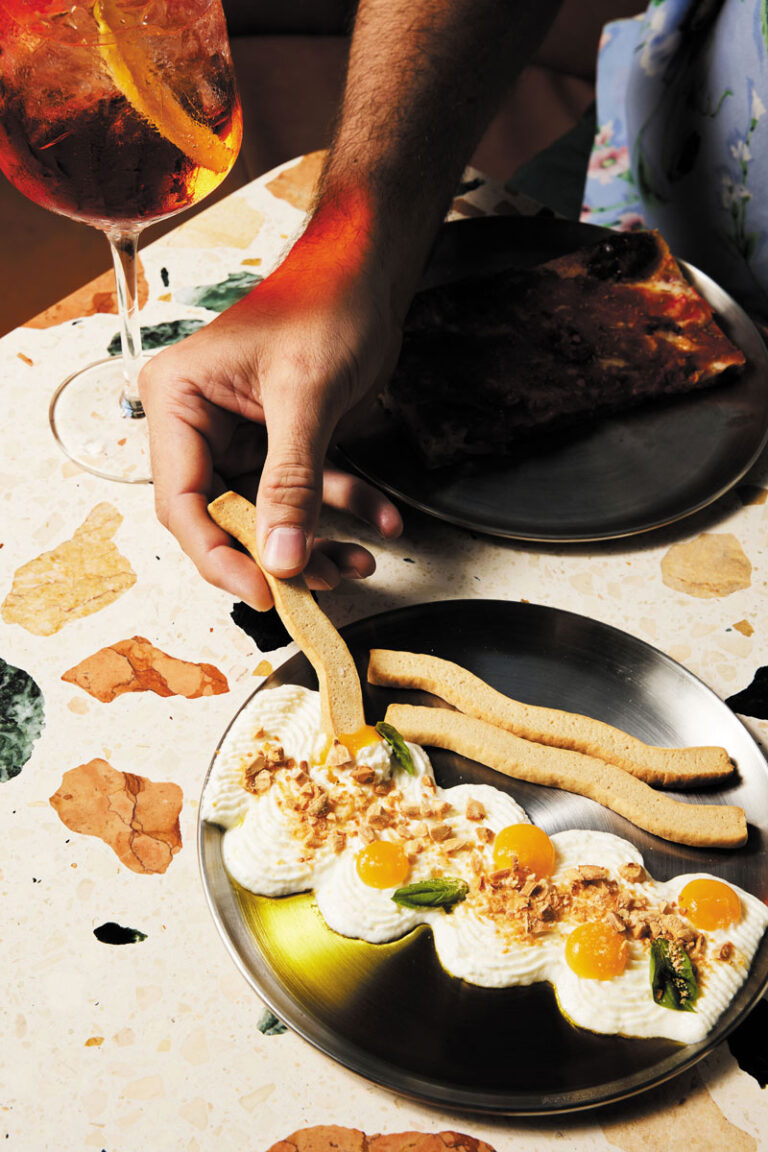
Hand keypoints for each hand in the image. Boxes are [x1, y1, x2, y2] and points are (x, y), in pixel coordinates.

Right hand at [139, 212, 403, 610]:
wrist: (372, 269)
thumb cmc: (327, 301)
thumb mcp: (307, 396)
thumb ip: (291, 482)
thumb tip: (281, 557)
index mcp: (179, 400)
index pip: (181, 501)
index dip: (218, 556)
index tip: (263, 591)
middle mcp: (200, 423)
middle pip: (224, 517)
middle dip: (276, 553)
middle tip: (317, 585)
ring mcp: (241, 436)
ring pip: (269, 514)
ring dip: (316, 541)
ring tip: (359, 559)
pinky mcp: (281, 442)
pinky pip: (306, 491)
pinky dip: (343, 507)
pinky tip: (381, 521)